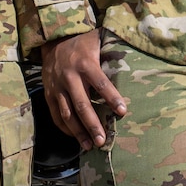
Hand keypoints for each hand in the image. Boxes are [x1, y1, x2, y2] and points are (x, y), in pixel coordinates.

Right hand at [41, 30, 125, 148]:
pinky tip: (75, 137)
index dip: (112, 98)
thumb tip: (136, 54)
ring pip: (68, 114)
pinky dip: (65, 128)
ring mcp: (57, 87)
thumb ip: (112, 49)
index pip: (100, 83)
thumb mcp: (97, 40)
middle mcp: (70, 77)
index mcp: (85, 63)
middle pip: (82, 104)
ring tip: (90, 146)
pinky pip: (56, 115)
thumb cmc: (83, 42)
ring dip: (78, 132)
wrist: (53, 40)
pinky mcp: (49, 94)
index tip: (123, 112)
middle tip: (102, 140)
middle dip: (93, 124)